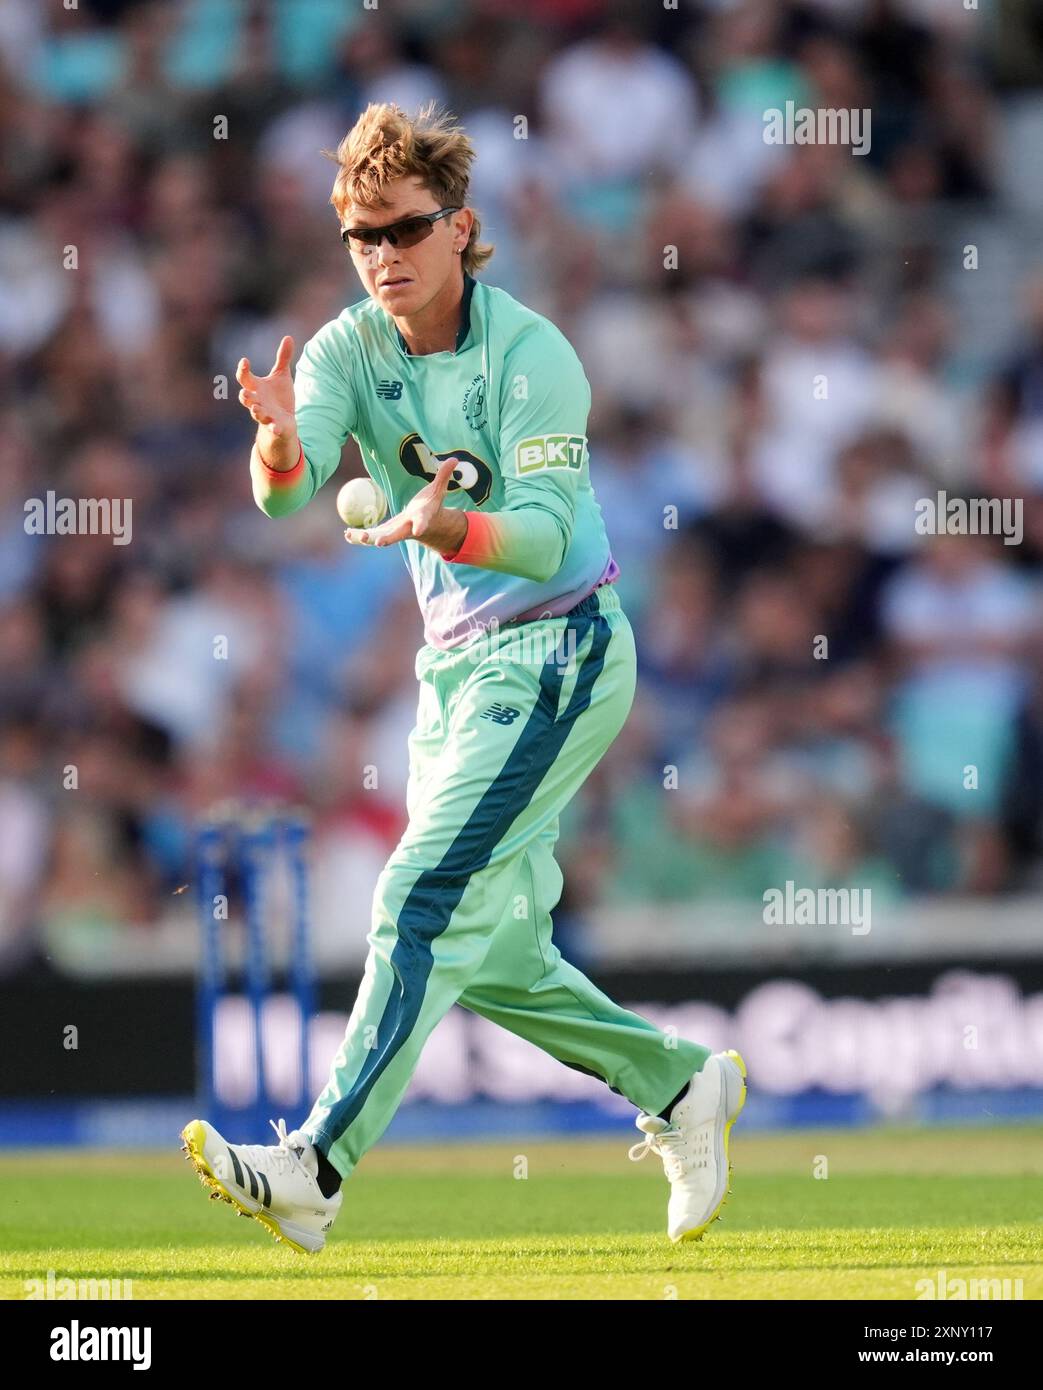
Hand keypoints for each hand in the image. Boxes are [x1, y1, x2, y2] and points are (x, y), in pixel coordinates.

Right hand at [237, 336, 297, 464]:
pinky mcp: (274, 425)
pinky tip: (276, 428)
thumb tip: (288, 337)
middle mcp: (257, 401)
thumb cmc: (279, 396)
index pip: (244, 378)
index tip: (244, 361)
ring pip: (256, 413)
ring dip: (256, 411)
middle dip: (244, 396)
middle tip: (244, 392)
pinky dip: (273, 428)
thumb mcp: (282, 375)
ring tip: (255, 408)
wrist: (284, 420)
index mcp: (256, 387)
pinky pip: (272, 427)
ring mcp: (265, 414)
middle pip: (245, 398)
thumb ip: (283, 358)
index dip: (243, 370)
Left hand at [344, 456, 465, 552]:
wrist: (426, 527)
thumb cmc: (431, 506)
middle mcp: (407, 529)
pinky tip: (347, 534)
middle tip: (378, 542)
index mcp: (421, 519)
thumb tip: (455, 459)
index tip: (419, 529)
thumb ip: (444, 476)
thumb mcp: (439, 491)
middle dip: (387, 539)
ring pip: (380, 538)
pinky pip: (372, 536)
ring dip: (366, 539)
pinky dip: (359, 537)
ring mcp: (395, 533)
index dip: (421, 525)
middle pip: (397, 535)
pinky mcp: (386, 533)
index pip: (422, 522)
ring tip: (351, 534)